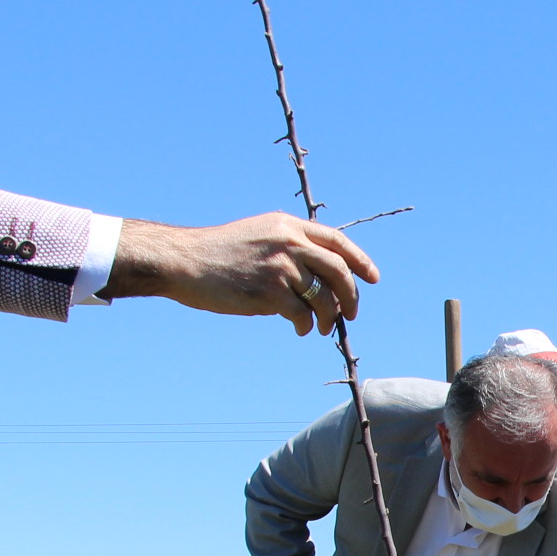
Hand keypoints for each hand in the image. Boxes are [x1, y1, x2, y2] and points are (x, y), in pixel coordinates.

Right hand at [106, 214, 379, 331]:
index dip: (359, 261)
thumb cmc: (217, 254)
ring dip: (328, 318)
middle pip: (339, 271)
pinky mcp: (271, 291)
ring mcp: (282, 266)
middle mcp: (290, 242)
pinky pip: (303, 315)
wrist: (185, 261)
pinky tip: (301, 330)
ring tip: (322, 328)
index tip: (372, 278)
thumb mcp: (258, 235)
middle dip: (351, 297)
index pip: (337, 240)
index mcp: (288, 225)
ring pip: (324, 297)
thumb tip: (317, 281)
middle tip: (350, 315)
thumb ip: (288, 248)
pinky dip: (307, 326)